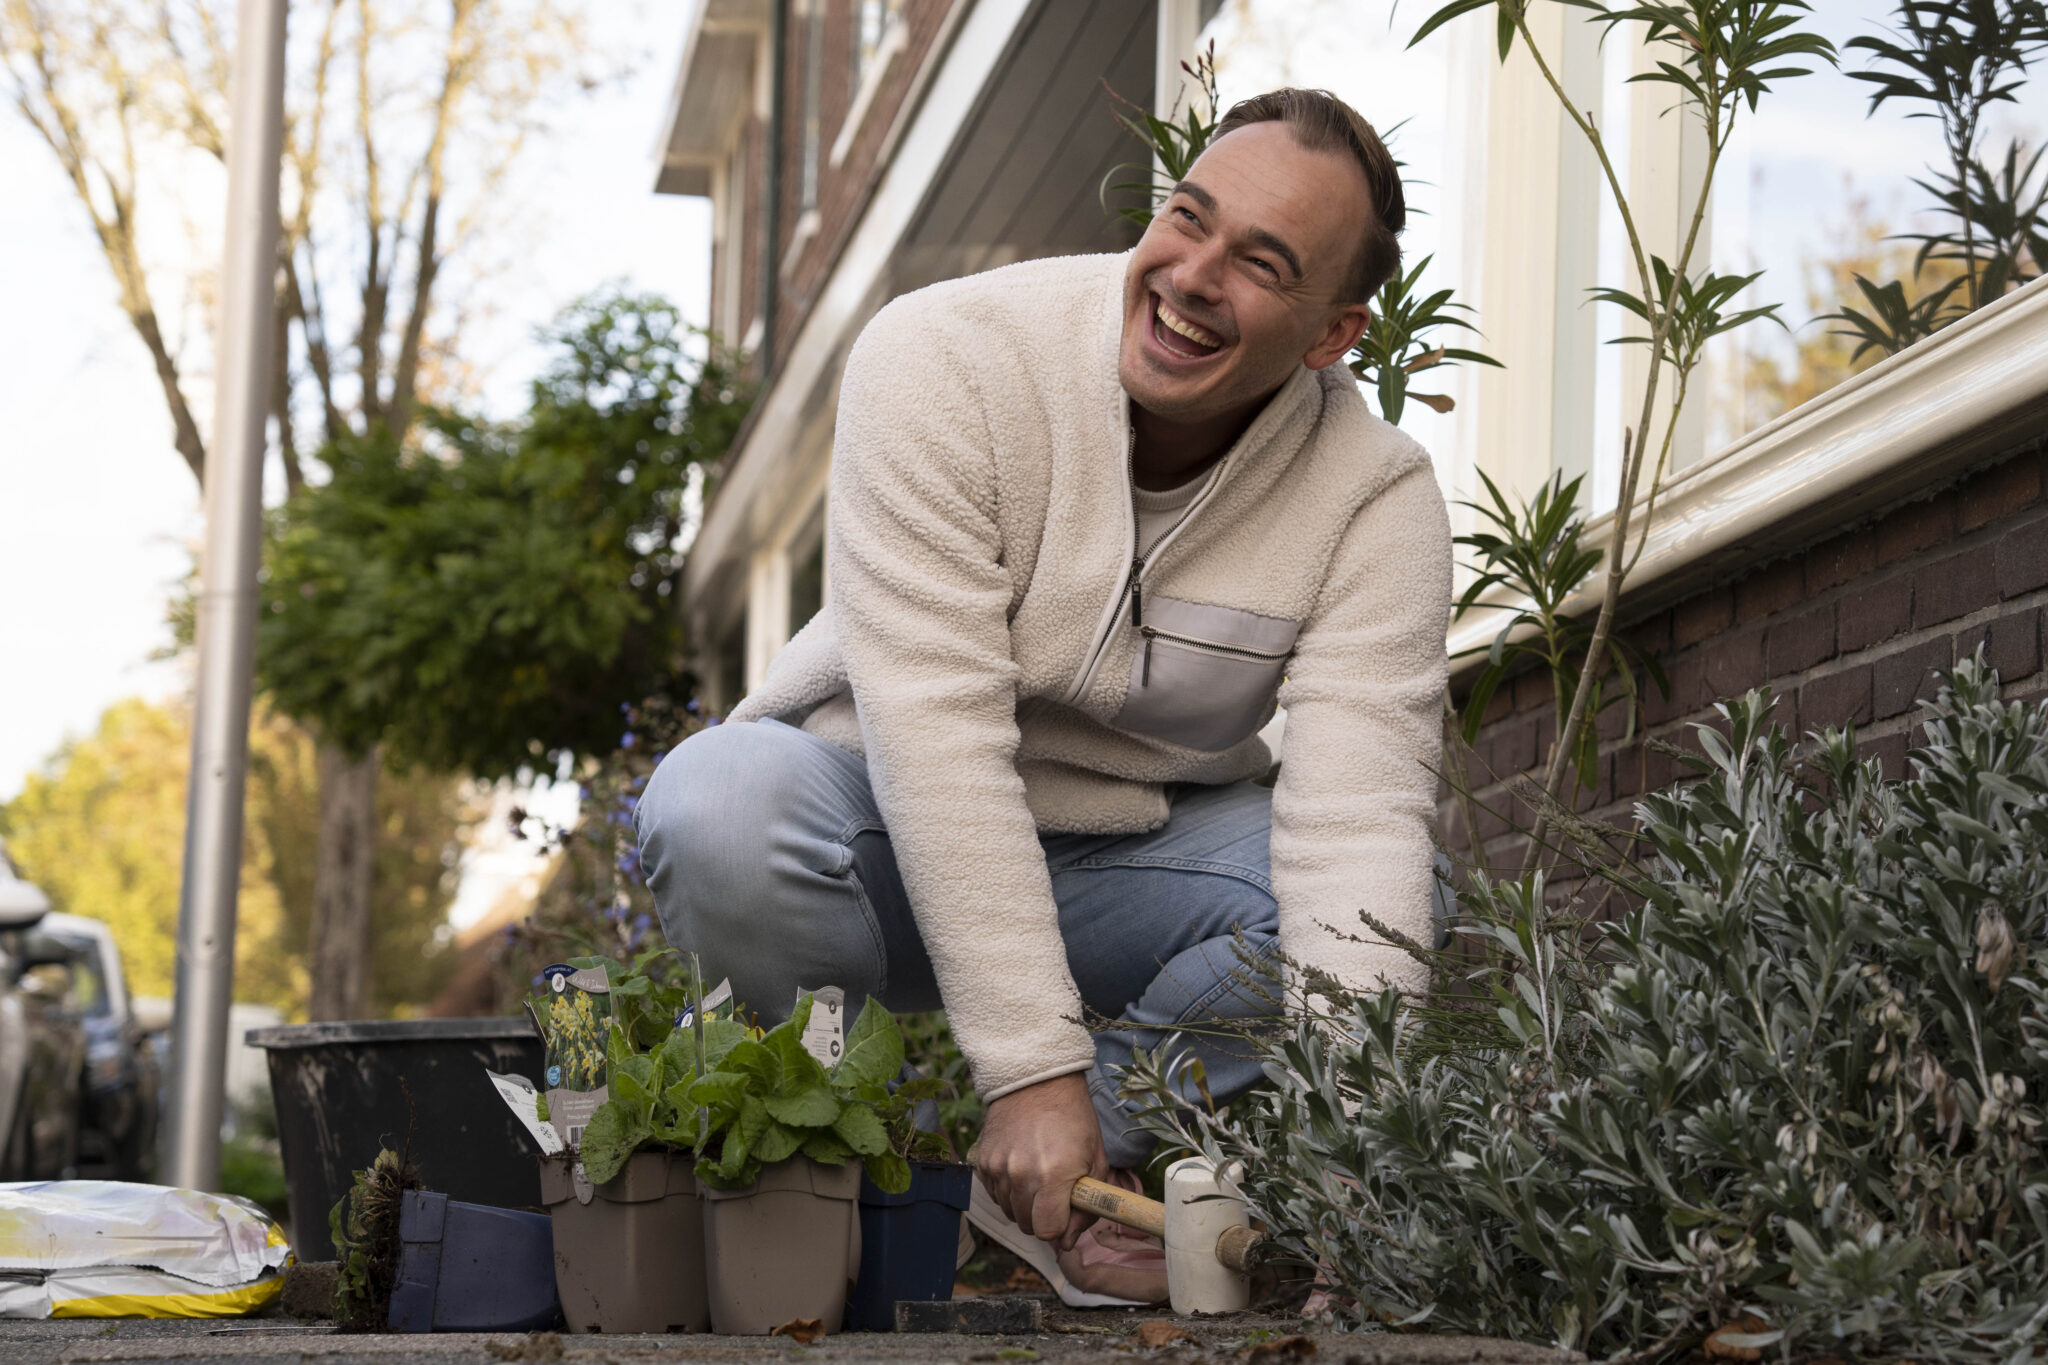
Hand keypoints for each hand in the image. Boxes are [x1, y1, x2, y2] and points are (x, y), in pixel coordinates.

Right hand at [969, 1071, 1105, 1250]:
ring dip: (1025, 1204)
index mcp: (1053, 1175)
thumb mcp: (1096, 1160)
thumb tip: (1068, 1243)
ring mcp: (997, 1168)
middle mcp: (1019, 1174)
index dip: (1060, 1227)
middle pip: (1027, 1225)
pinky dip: (1008, 1190)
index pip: (1048, 1231)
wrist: (1036, 1081)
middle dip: (1043, 1217)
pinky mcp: (982, 1162)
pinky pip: (995, 1194)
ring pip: (1009, 1212)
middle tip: (1055, 1192)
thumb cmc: (1074, 1119)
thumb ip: (1087, 1207)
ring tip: (1038, 1174)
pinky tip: (1021, 1167)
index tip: (1066, 1212)